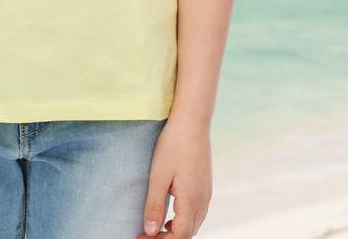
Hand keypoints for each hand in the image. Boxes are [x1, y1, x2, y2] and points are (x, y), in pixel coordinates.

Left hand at [140, 116, 211, 237]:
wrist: (193, 120)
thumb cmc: (173, 145)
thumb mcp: (159, 175)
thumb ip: (155, 205)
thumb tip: (151, 231)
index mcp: (191, 200)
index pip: (179, 236)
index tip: (141, 237)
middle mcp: (203, 200)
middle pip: (188, 234)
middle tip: (145, 235)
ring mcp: (207, 193)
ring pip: (194, 225)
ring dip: (176, 232)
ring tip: (155, 229)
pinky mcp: (206, 186)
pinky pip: (197, 214)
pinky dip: (184, 222)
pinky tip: (170, 216)